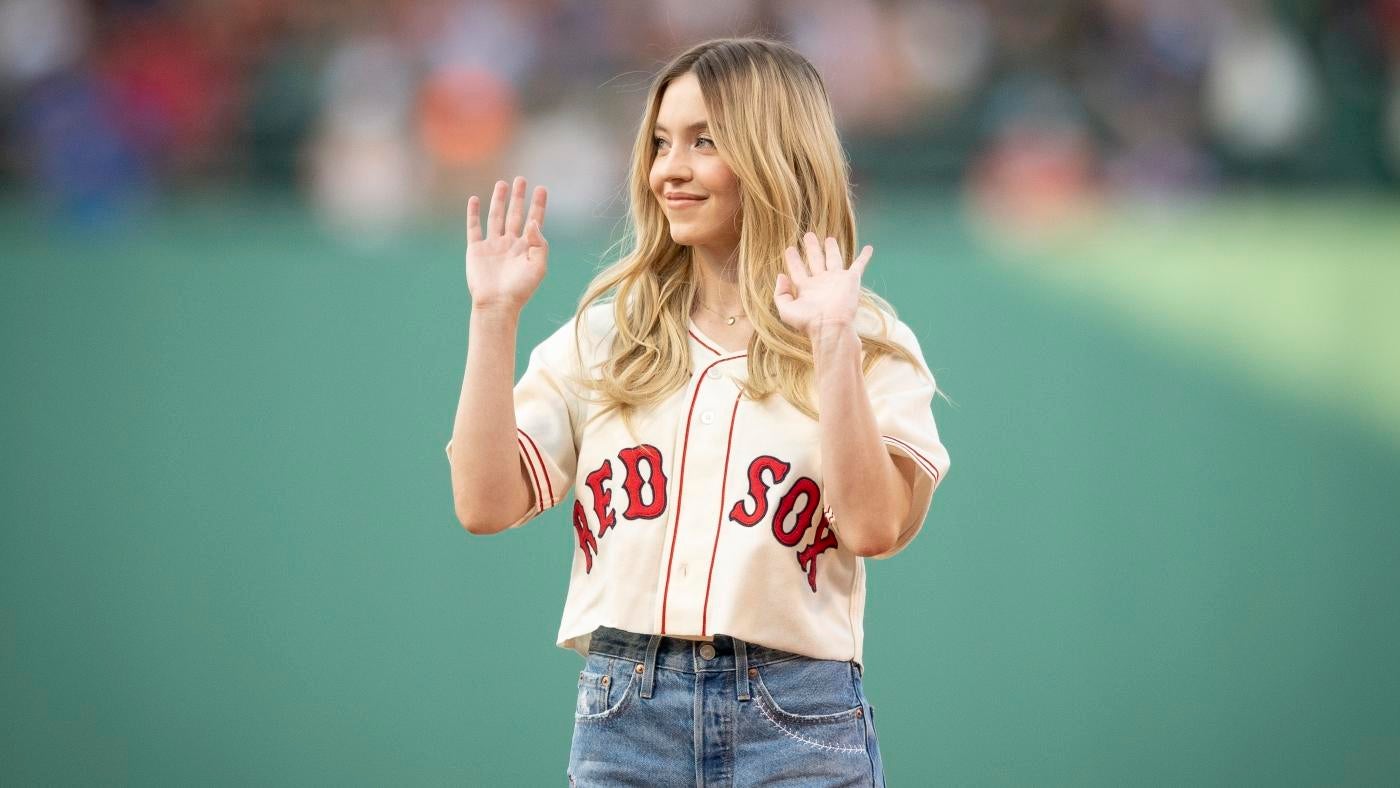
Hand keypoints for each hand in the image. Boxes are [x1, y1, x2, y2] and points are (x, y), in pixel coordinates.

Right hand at [465, 176, 547, 311]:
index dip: (538, 205)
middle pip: (515, 214)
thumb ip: (540, 243)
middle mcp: (510, 243)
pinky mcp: (476, 250)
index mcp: (526, 247)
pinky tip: (475, 199)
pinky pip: (474, 228)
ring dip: (499, 200)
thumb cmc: (520, 289)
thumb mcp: (538, 266)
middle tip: (521, 179)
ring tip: (502, 184)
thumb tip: (533, 222)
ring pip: (496, 217)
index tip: (542, 188)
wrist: (497, 304)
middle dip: (518, 197)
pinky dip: (473, 213)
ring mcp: (492, 245)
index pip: (534, 221)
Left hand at [774, 232, 871, 335]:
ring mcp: (836, 280)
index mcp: (806, 288)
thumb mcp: (786, 310)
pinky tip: (869, 248)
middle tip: (808, 235)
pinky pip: (859, 265)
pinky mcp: (851, 280)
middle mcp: (821, 282)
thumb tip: (781, 276)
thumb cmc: (809, 321)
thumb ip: (780, 293)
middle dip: (812, 248)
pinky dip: (864, 257)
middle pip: (815, 260)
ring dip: (832, 248)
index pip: (798, 269)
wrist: (831, 326)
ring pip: (834, 259)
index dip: (793, 260)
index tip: (789, 249)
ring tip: (829, 238)